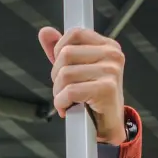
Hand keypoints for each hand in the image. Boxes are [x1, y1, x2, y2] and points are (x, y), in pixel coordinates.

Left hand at [39, 26, 126, 143]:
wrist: (108, 125)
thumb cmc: (93, 97)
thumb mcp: (76, 69)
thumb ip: (61, 49)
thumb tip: (45, 32)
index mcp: (108, 46)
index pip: (74, 33)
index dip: (59, 50)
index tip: (62, 67)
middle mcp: (112, 55)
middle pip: (65, 54)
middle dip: (57, 75)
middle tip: (64, 89)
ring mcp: (111, 71)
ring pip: (65, 74)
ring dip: (58, 92)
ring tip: (67, 100)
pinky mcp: (106, 89)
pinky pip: (70, 91)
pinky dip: (62, 103)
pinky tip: (67, 108)